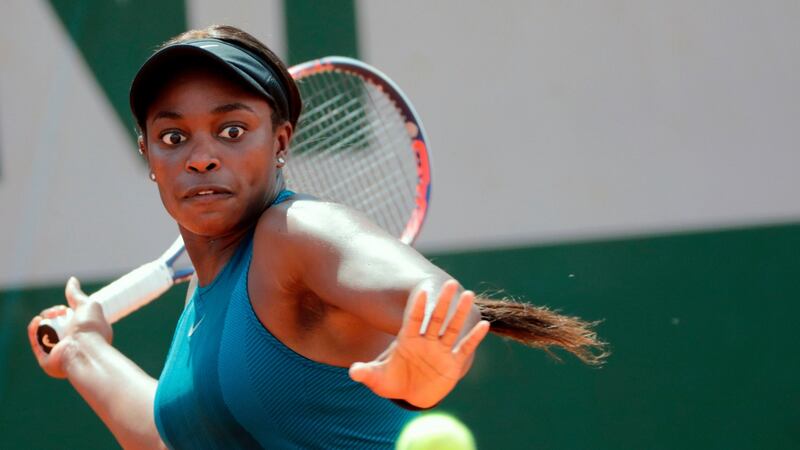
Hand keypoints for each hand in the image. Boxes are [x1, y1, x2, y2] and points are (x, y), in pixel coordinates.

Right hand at [27, 277, 112, 378]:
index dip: (63, 311)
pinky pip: (36, 344)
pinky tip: (36, 321)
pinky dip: (34, 331)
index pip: (71, 321)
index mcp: (87, 334)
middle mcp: (74, 345)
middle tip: (56, 311)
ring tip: (46, 315)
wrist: (83, 350)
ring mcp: (59, 353)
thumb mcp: (87, 305)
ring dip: (42, 322)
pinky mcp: (46, 360)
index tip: (63, 307)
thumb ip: (77, 294)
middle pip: (55, 326)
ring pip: (45, 334)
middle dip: (52, 315)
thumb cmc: (90, 328)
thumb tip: (72, 280)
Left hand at [349, 280, 489, 407]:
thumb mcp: (378, 379)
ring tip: (468, 294)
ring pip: (452, 328)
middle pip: (435, 318)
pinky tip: (483, 325)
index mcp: (407, 340)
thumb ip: (366, 374)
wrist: (411, 394)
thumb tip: (353, 372)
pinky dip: (473, 338)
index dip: (418, 307)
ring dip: (460, 313)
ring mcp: (441, 350)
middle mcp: (426, 341)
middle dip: (442, 301)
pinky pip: (464, 348)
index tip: (422, 292)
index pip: (413, 319)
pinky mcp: (453, 363)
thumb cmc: (393, 382)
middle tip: (449, 282)